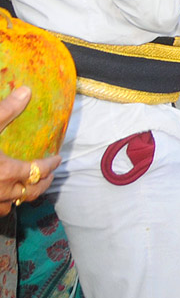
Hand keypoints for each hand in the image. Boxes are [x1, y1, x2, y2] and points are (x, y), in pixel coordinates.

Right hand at [0, 87, 59, 215]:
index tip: (56, 159)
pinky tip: (2, 197)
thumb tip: (26, 91)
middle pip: (32, 191)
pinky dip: (4, 205)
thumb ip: (5, 110)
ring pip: (14, 205)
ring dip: (25, 196)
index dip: (50, 164)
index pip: (39, 170)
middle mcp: (1, 191)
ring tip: (29, 186)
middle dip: (43, 183)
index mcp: (7, 171)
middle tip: (49, 175)